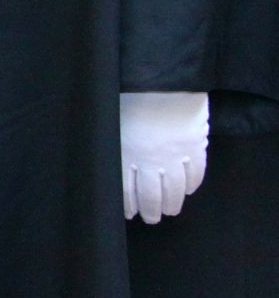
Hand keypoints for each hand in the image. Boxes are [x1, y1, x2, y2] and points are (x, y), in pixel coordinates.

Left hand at [121, 91, 208, 222]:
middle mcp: (149, 160)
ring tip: (170, 211)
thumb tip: (103, 164)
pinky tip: (187, 191)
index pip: (125, 191)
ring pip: (175, 190)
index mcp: (124, 153)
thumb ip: (110, 144)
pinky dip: (192, 186)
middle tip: (152, 218)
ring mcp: (174, 156)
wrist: (159, 79)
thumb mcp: (109, 121)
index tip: (130, 214)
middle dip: (152, 211)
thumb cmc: (126, 96)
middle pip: (151, 196)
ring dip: (172, 204)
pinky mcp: (195, 147)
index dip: (128, 205)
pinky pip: (195, 174)